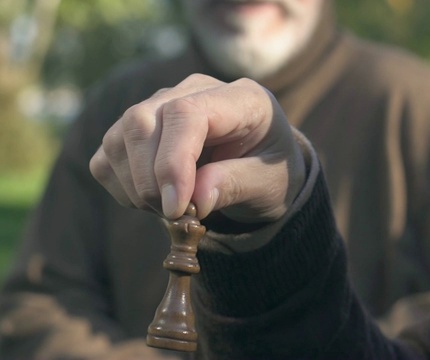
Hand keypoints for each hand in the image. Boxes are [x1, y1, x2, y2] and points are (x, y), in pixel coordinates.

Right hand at [89, 74, 304, 222]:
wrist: (261, 172)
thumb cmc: (271, 173)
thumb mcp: (269, 184)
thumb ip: (237, 185)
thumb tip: (196, 200)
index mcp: (240, 98)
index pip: (186, 113)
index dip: (173, 162)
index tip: (176, 208)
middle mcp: (195, 91)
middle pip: (141, 120)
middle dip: (149, 179)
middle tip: (175, 215)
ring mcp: (162, 105)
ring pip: (119, 137)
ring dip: (135, 186)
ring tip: (170, 209)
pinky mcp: (138, 129)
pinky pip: (107, 156)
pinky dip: (123, 187)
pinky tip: (155, 200)